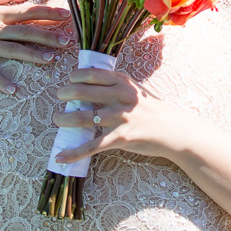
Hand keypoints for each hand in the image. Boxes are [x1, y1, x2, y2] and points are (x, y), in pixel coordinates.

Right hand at [0, 0, 71, 92]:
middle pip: (25, 32)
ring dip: (32, 55)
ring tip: (51, 60)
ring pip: (12, 51)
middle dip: (47, 36)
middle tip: (67, 41)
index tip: (66, 15)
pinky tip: (15, 89)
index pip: (28, 11)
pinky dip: (1, 81)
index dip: (48, 12)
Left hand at [52, 66, 183, 161]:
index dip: (74, 77)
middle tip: (59, 97)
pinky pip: (92, 146)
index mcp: (123, 82)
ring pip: (81, 118)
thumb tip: (90, 84)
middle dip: (64, 94)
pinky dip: (73, 152)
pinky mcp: (120, 138)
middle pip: (81, 92)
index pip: (91, 74)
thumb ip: (117, 86)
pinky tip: (60, 156)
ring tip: (57, 119)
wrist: (173, 130)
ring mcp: (120, 118)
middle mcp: (120, 97)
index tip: (68, 81)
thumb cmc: (153, 110)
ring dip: (63, 119)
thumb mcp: (136, 91)